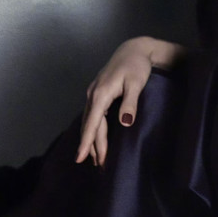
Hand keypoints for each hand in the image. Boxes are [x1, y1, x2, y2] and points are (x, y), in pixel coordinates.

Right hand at [76, 36, 188, 166]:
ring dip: (91, 140)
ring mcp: (93, 93)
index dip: (87, 142)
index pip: (93, 122)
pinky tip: (94, 138)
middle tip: (98, 166)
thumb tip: (124, 122)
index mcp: (101, 93)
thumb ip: (130, 103)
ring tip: (93, 158)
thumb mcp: (136, 84)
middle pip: (91, 125)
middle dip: (92, 146)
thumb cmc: (137, 66)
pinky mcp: (97, 93)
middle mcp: (93, 94)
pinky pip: (92, 115)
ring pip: (89, 121)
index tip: (80, 158)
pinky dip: (92, 129)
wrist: (133, 50)